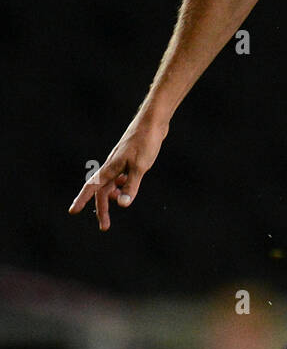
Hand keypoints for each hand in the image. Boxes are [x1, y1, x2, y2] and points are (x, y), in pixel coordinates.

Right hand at [69, 116, 167, 230]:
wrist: (153, 122)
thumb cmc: (146, 142)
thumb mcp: (140, 168)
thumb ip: (131, 186)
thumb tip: (122, 205)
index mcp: (111, 168)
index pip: (92, 188)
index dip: (82, 200)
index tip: (72, 211)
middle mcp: (112, 166)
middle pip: (102, 192)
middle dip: (102, 209)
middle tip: (105, 227)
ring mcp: (120, 162)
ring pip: (111, 184)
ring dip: (113, 196)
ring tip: (121, 202)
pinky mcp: (128, 158)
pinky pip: (120, 177)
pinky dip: (122, 185)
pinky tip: (128, 184)